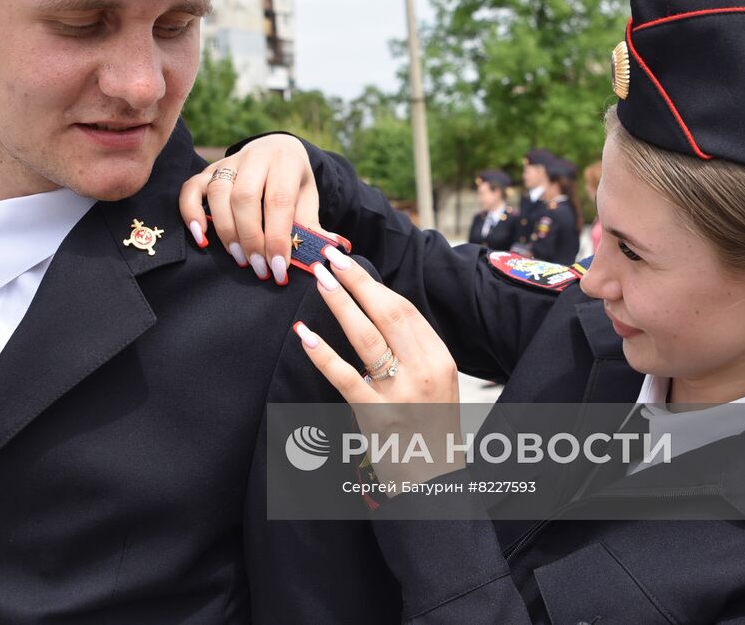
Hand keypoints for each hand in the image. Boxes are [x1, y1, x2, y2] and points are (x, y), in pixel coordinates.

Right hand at [179, 134, 319, 284]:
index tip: (278, 268)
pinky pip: (191, 188)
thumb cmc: (293, 181)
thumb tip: (324, 255)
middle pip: (245, 198)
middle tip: (259, 268)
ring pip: (218, 193)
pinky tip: (201, 238)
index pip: (278, 201)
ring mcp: (228, 162)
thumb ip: (311, 225)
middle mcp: (254, 157)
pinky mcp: (208, 170)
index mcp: (285, 162)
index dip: (277, 237)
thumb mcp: (308, 197)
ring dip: (226, 231)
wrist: (278, 149)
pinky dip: (191, 213)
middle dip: (251, 238)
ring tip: (240, 258)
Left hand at [294, 246, 462, 485]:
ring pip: (366, 338)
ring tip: (320, 280)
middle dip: (357, 282)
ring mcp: (400, 395)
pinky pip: (344, 378)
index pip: (406, 310)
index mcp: (440, 360)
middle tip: (331, 258)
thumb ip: (414, 352)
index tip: (352, 265)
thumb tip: (378, 312)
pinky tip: (304, 334)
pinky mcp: (376, 417)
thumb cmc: (431, 432)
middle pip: (388, 314)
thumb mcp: (437, 385)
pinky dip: (322, 354)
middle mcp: (424, 372)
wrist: (436, 486)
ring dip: (340, 304)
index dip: (376, 284)